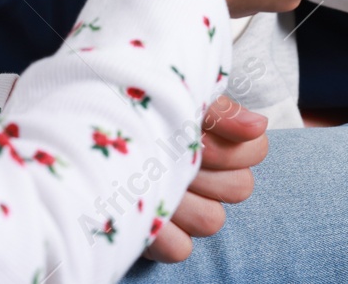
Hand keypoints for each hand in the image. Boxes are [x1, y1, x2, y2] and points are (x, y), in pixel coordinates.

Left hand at [144, 96, 268, 262]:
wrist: (88, 127)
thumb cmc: (138, 110)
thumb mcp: (179, 97)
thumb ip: (221, 112)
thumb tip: (258, 125)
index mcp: (221, 142)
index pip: (257, 150)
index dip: (227, 144)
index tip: (195, 134)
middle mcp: (212, 180)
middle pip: (240, 188)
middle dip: (203, 168)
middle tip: (168, 152)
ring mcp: (189, 214)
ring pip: (212, 220)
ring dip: (178, 196)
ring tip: (148, 175)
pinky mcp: (164, 241)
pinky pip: (180, 249)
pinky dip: (160, 232)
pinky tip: (140, 207)